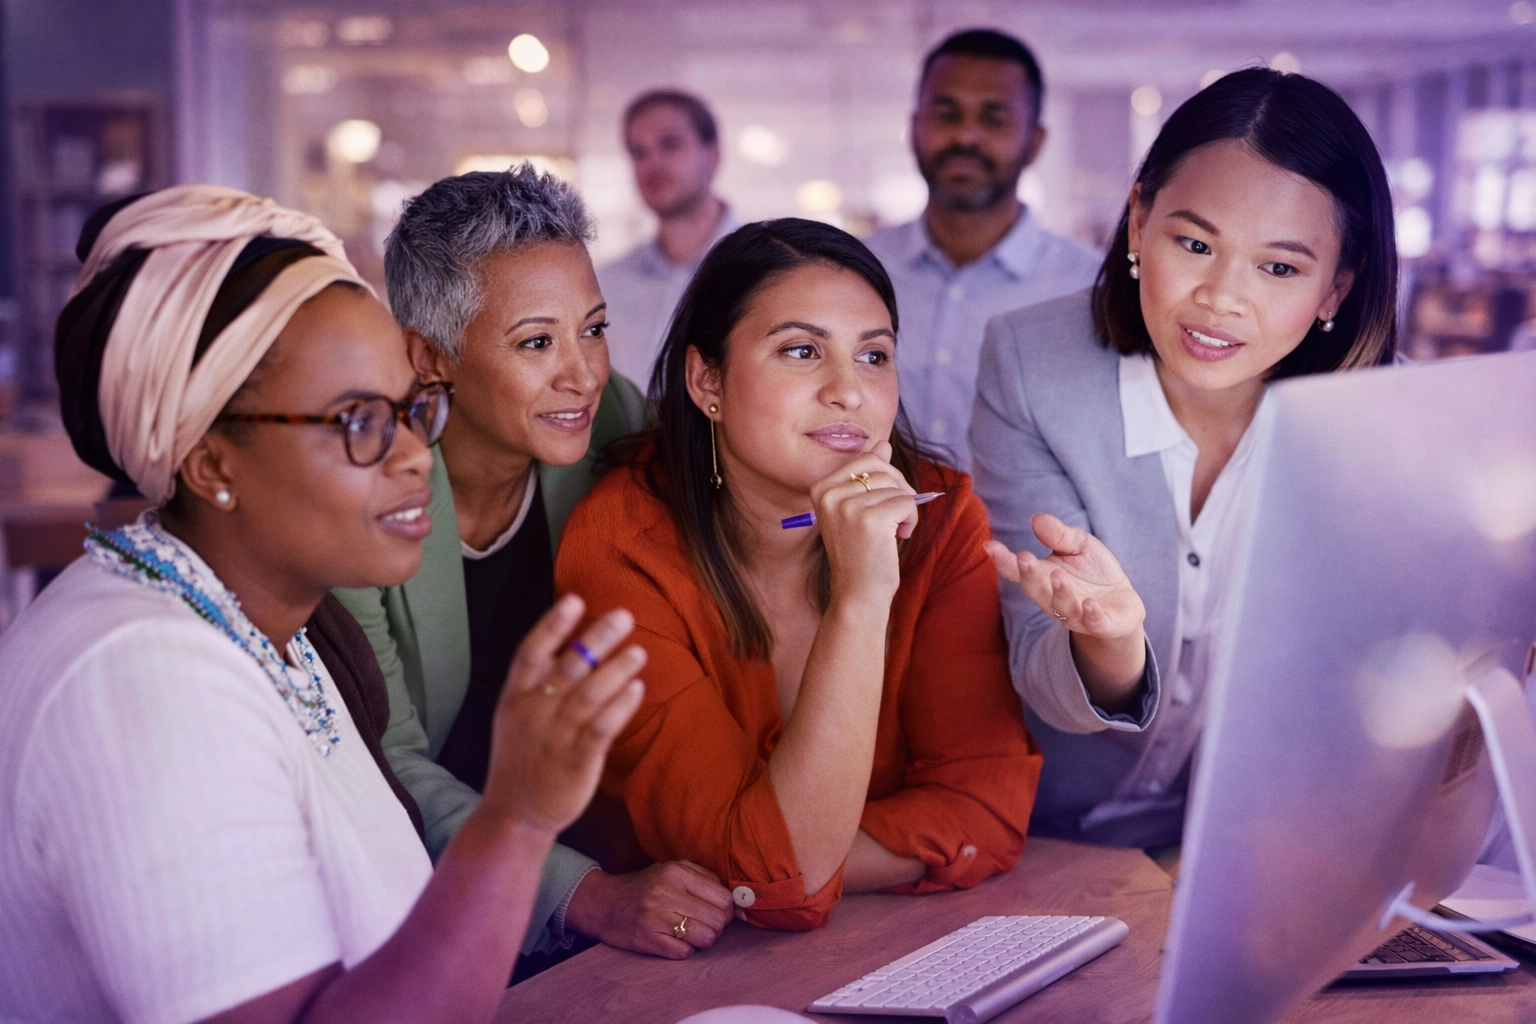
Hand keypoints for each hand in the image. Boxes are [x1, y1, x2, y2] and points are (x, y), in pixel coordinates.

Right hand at [479, 595, 646, 835]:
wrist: (515, 813)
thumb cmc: (521, 758)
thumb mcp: (515, 717)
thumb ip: (538, 684)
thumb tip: (572, 644)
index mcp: (515, 698)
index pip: (530, 654)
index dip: (552, 625)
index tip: (575, 600)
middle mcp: (534, 713)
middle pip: (567, 668)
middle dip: (596, 639)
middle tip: (624, 616)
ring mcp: (555, 737)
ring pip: (588, 695)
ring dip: (616, 670)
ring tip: (639, 651)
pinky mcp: (576, 761)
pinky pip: (601, 728)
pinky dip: (620, 707)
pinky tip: (637, 689)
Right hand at [563, 861, 733, 958]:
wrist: (604, 903)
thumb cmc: (645, 886)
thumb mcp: (672, 869)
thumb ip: (705, 878)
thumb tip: (737, 900)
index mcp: (676, 872)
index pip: (723, 897)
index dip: (727, 909)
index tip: (719, 912)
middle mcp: (666, 893)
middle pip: (717, 919)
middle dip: (718, 926)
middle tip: (706, 924)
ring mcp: (656, 918)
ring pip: (706, 938)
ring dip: (703, 940)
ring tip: (692, 933)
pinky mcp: (648, 940)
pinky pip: (685, 952)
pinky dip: (686, 950)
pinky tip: (676, 940)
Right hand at [809, 439, 917, 604]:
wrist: (858, 595)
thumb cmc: (861, 553)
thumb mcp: (860, 509)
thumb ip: (868, 476)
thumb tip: (882, 444)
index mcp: (821, 489)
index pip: (865, 458)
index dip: (887, 477)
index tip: (886, 502)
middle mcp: (829, 495)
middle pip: (882, 469)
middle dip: (899, 489)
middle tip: (898, 516)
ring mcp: (847, 507)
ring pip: (896, 487)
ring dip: (906, 509)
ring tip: (895, 532)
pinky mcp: (869, 520)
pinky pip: (906, 502)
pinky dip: (912, 519)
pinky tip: (901, 536)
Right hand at [984, 513, 1144, 640]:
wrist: (1122, 605)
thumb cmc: (1094, 571)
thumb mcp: (1080, 545)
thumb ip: (1059, 535)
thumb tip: (1036, 519)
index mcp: (1043, 576)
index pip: (1017, 570)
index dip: (1002, 560)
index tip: (989, 545)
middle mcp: (1053, 599)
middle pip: (1034, 590)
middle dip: (1028, 576)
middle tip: (1024, 558)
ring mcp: (1076, 614)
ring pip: (1061, 607)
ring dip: (1059, 592)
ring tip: (1058, 575)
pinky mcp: (1102, 624)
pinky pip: (1094, 622)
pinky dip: (1091, 615)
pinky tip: (1090, 604)